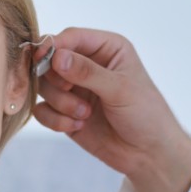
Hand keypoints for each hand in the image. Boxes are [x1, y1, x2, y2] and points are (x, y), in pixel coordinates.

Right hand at [33, 27, 190, 191]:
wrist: (148, 154)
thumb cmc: (146, 114)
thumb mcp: (120, 89)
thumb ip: (87, 72)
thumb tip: (56, 57)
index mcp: (106, 49)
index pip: (71, 37)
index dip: (53, 46)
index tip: (41, 59)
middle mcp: (87, 65)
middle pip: (50, 60)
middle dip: (57, 80)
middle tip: (70, 91)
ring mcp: (75, 89)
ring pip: (44, 86)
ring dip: (61, 102)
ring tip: (84, 114)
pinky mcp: (65, 112)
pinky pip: (42, 110)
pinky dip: (56, 119)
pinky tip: (78, 126)